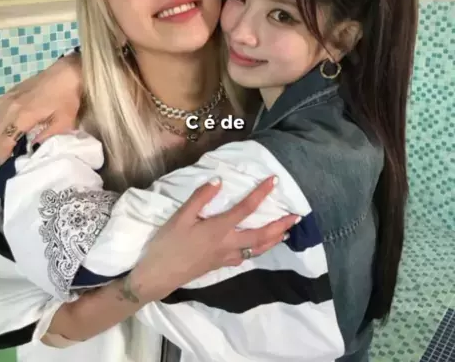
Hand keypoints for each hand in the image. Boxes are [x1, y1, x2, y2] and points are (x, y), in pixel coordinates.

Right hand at [0, 54, 81, 162]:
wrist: (67, 73)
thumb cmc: (68, 97)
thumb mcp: (65, 121)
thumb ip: (49, 136)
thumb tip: (35, 147)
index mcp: (23, 116)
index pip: (6, 139)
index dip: (4, 153)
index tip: (7, 164)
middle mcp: (11, 107)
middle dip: (0, 146)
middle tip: (8, 156)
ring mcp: (9, 98)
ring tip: (7, 144)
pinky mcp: (11, 92)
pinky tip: (4, 126)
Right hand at [129, 176, 299, 302]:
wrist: (160, 275)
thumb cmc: (169, 243)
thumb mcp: (181, 216)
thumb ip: (200, 198)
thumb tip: (219, 181)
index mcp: (219, 229)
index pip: (246, 208)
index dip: (262, 193)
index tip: (275, 181)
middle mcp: (229, 244)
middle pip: (262, 235)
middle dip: (281, 225)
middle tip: (297, 216)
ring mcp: (227, 257)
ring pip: (258, 249)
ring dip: (275, 239)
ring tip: (287, 231)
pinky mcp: (222, 265)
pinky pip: (247, 256)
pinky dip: (260, 249)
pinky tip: (259, 246)